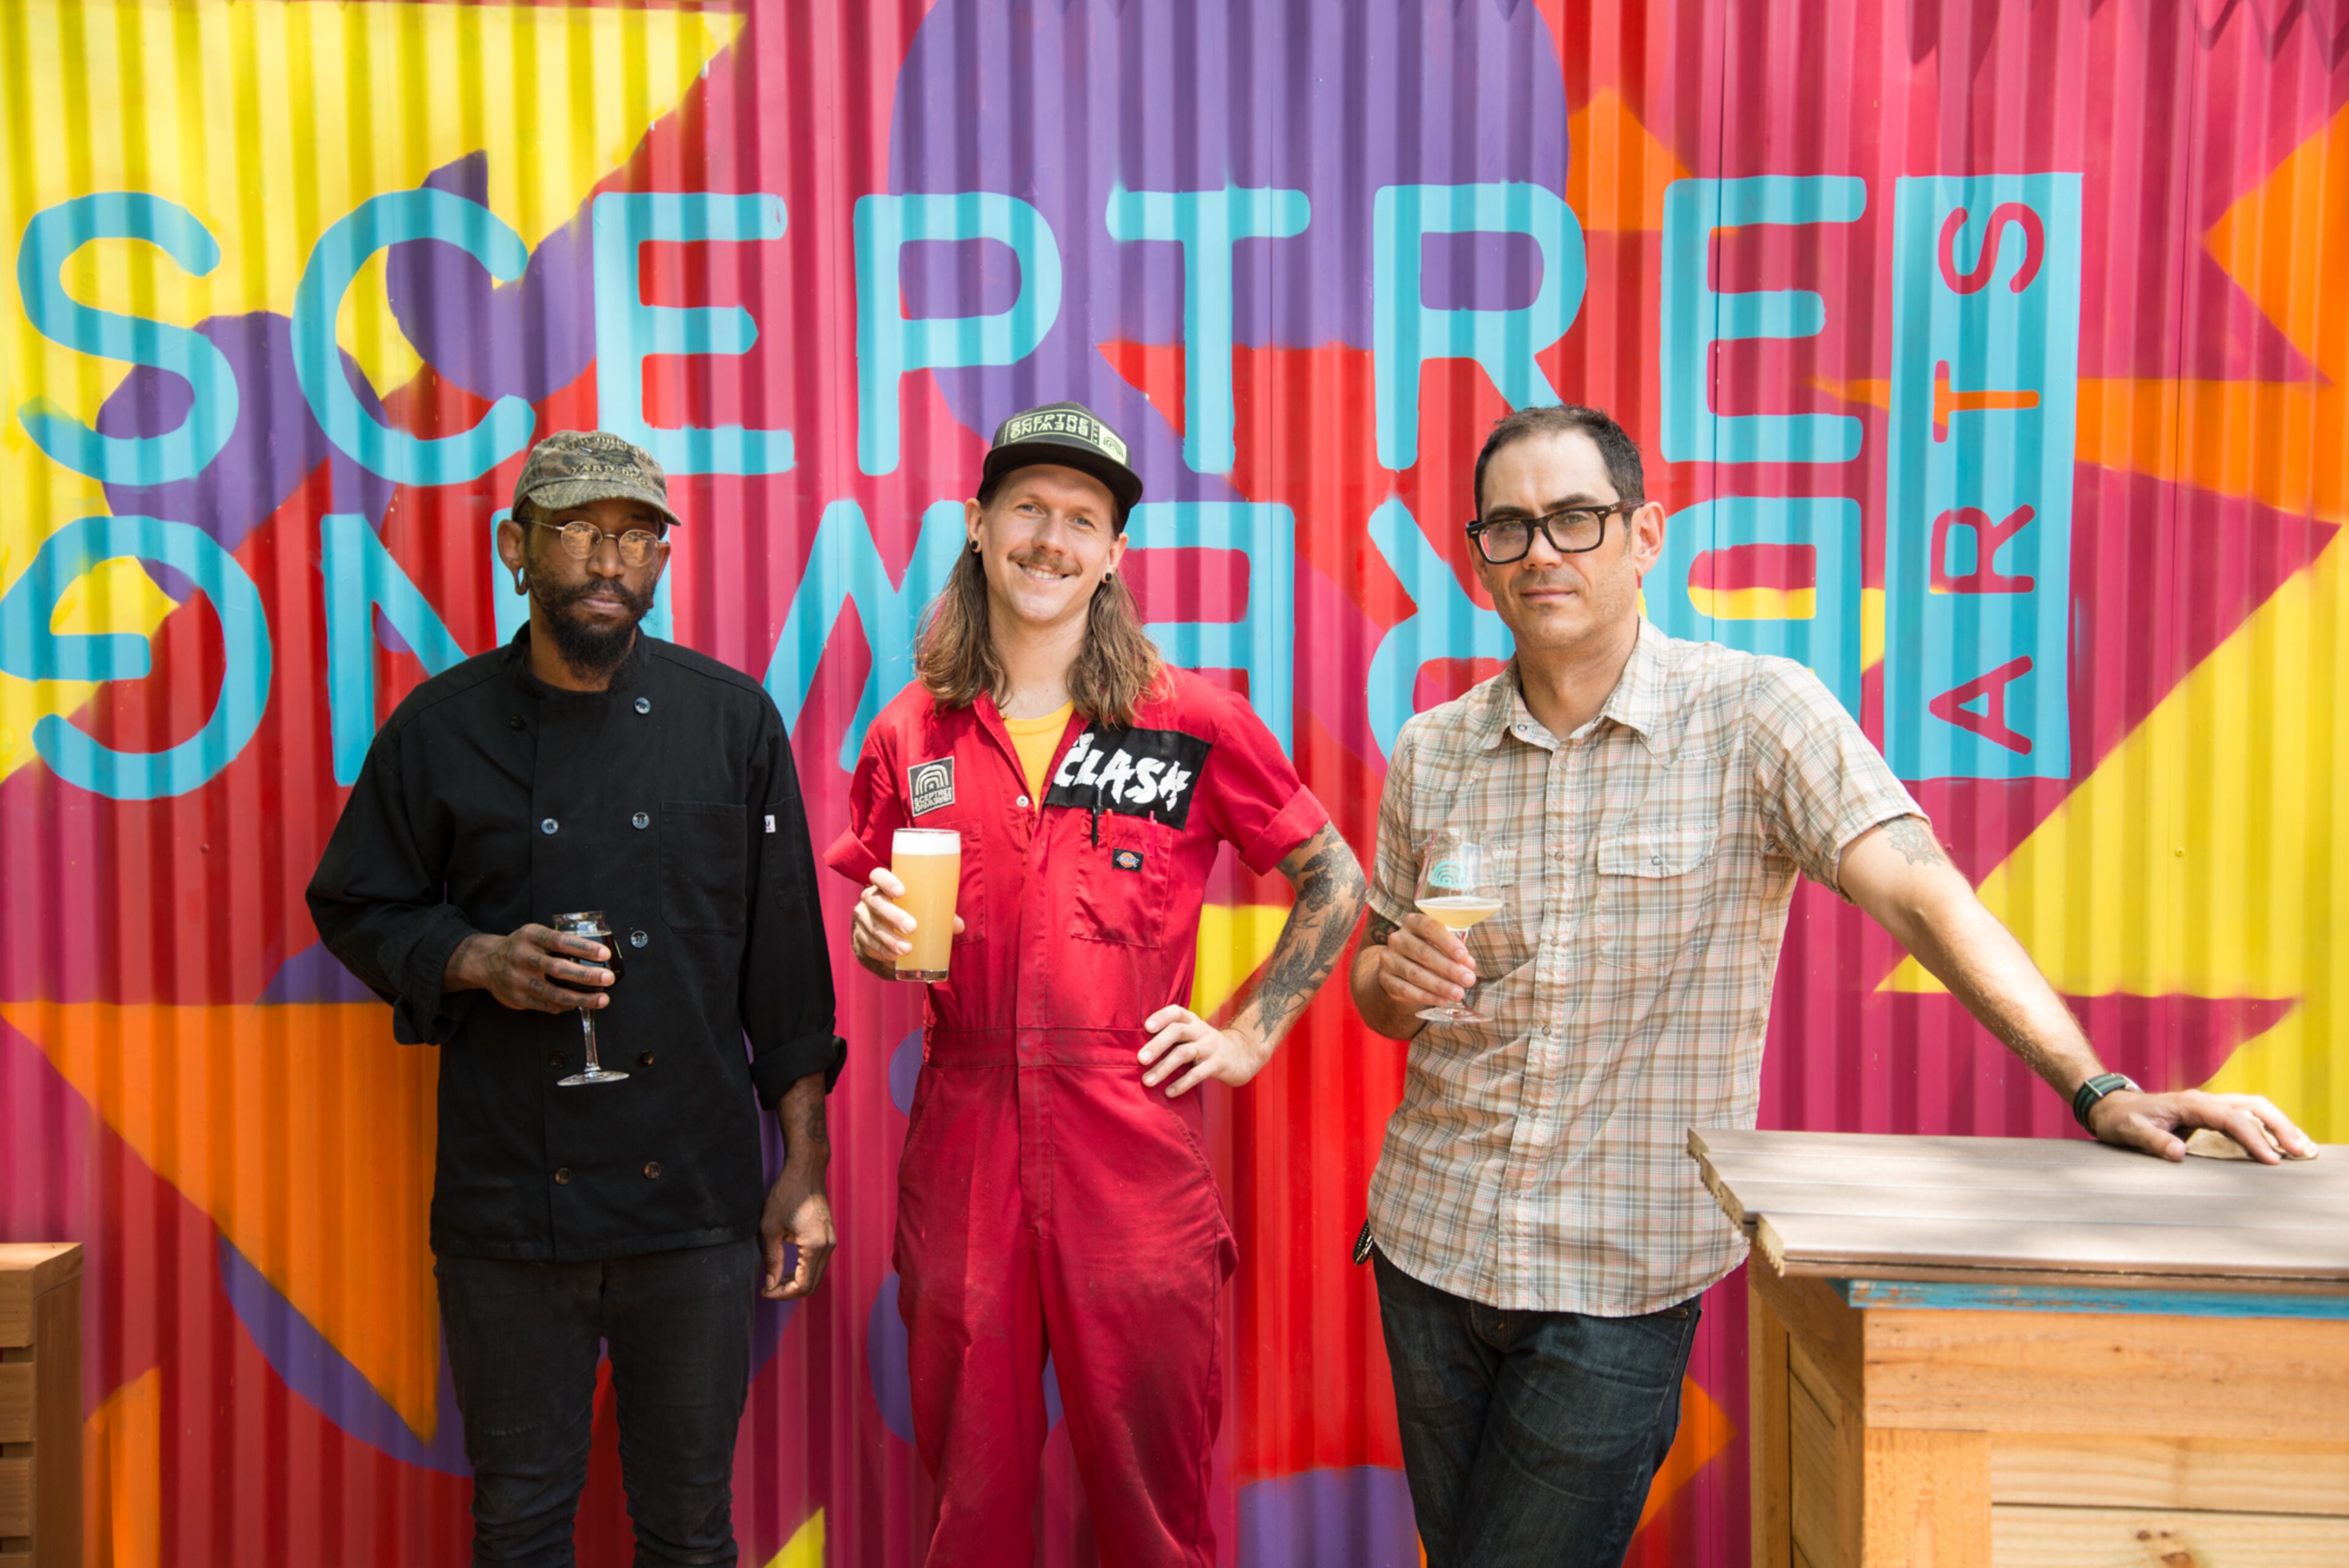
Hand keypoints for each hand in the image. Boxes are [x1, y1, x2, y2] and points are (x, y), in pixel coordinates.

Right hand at [448, 925, 613, 1013]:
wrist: (486, 962)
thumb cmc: (521, 946)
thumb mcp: (535, 934)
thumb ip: (558, 941)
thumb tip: (595, 954)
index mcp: (530, 936)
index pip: (560, 940)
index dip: (583, 948)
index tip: (604, 954)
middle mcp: (523, 957)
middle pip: (558, 968)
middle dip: (587, 975)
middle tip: (608, 978)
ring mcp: (519, 980)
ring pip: (554, 993)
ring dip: (581, 998)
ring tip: (602, 1000)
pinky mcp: (518, 999)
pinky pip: (547, 1005)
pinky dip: (567, 1006)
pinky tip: (580, 1004)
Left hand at [759, 1170, 835, 1298]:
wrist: (805, 1171)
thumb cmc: (786, 1194)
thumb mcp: (770, 1228)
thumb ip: (772, 1260)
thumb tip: (771, 1285)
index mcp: (814, 1246)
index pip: (802, 1285)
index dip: (782, 1294)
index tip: (765, 1291)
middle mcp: (827, 1246)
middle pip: (812, 1284)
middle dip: (789, 1291)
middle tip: (769, 1288)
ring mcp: (831, 1241)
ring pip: (816, 1275)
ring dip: (797, 1281)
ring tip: (775, 1279)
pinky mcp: (829, 1236)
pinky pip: (819, 1262)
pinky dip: (804, 1270)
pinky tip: (788, 1266)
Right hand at [850, 866, 962, 980]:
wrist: (880, 928)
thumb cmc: (907, 910)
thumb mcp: (921, 907)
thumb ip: (939, 913)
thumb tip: (959, 926)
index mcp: (883, 885)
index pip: (879, 876)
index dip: (888, 882)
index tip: (902, 892)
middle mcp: (870, 899)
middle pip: (876, 903)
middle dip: (893, 916)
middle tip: (912, 927)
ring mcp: (863, 918)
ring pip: (872, 927)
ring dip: (889, 939)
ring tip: (907, 949)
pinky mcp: (861, 937)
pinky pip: (869, 944)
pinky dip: (882, 951)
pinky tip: (894, 957)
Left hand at [1139, 1006, 1270, 1096]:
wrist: (1242, 1055)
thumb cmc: (1205, 1046)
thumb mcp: (1192, 1035)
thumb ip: (1171, 1037)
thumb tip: (1135, 1049)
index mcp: (1192, 1021)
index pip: (1176, 1012)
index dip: (1161, 1017)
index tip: (1146, 1027)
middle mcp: (1201, 1031)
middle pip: (1177, 1031)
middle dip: (1157, 1045)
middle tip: (1140, 1059)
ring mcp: (1211, 1047)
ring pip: (1185, 1054)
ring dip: (1164, 1068)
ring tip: (1148, 1081)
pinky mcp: (1218, 1065)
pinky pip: (1198, 1074)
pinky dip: (1182, 1083)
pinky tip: (1169, 1092)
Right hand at [1370, 913, 1478, 1009]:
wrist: (1399, 967)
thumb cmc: (1428, 951)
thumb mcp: (1440, 945)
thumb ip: (1455, 953)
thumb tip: (1468, 965)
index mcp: (1412, 923)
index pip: (1430, 927)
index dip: (1448, 942)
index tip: (1464, 956)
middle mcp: (1397, 938)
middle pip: (1424, 953)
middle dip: (1449, 968)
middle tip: (1468, 980)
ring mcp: (1388, 959)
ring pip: (1415, 974)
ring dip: (1440, 985)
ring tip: (1458, 993)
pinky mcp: (1384, 979)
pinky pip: (1406, 990)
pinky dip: (1426, 996)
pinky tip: (1442, 1000)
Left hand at [2087, 1088, 2316, 1164]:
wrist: (2110, 1105)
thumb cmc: (2120, 1119)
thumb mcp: (2130, 1131)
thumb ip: (2154, 1141)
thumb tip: (2179, 1153)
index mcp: (2190, 1104)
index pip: (2230, 1119)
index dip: (2252, 1138)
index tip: (2269, 1159)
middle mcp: (2204, 1101)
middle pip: (2252, 1106)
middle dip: (2278, 1125)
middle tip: (2298, 1150)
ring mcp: (2209, 1106)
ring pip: (2252, 1108)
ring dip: (2277, 1124)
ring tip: (2299, 1147)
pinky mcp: (2209, 1115)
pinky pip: (2244, 1116)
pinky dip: (2265, 1126)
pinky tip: (2277, 1142)